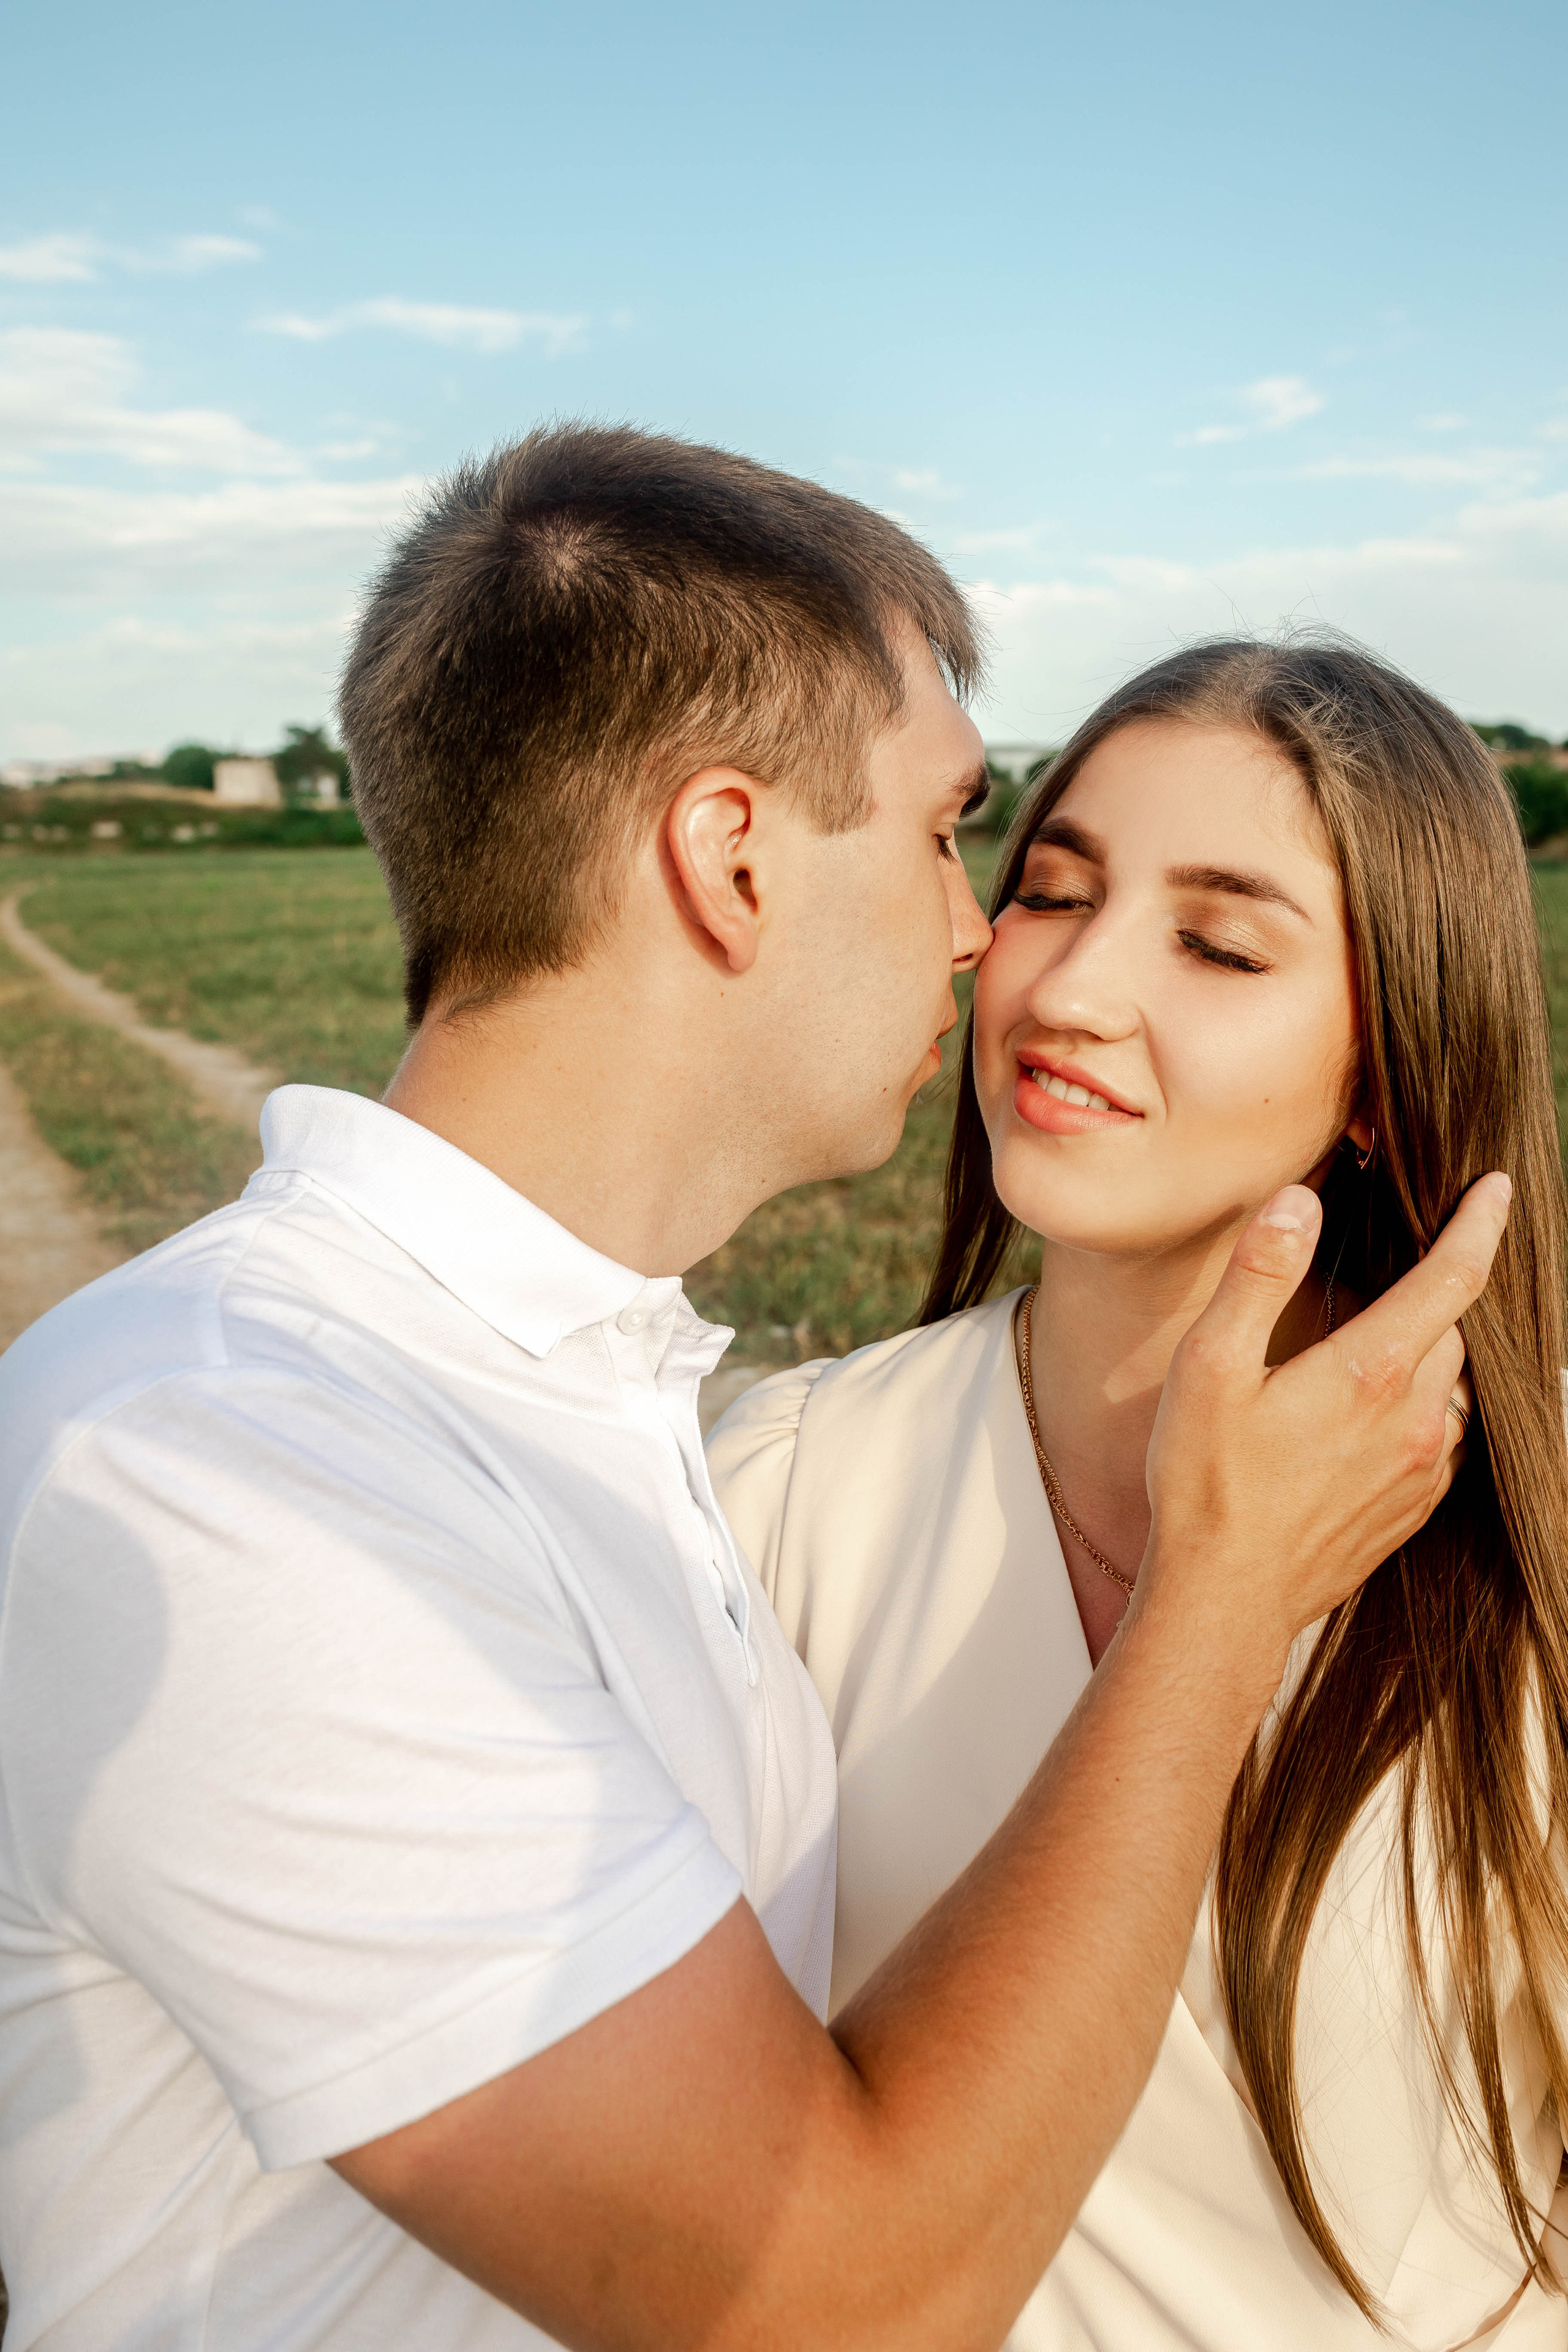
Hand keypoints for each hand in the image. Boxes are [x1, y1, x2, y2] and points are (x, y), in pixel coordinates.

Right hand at [1139, 1172, 1510, 1679]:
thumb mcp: (1210, 1364)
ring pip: (1452, 1386)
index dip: (1478, 1224)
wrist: (1225, 1599)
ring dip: (1431, 1351)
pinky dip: (1426, 1407)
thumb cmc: (1207, 1482)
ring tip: (1390, 1335)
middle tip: (1407, 1261)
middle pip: (1452, 1328)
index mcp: (1368, 1372)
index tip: (1494, 1187)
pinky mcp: (1411, 1510)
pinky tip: (1381, 1411)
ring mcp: (1419, 1470)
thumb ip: (1259, 1276)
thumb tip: (1299, 1203)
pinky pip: (1442, 1439)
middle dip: (1440, 1287)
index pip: (1452, 1277)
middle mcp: (1412, 1419)